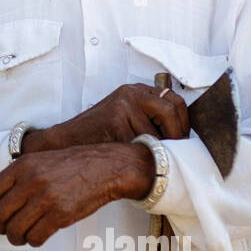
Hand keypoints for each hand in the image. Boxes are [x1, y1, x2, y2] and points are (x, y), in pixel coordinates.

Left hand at [0, 142, 155, 246]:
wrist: (104, 168)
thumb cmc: (70, 165)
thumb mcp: (38, 161)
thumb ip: (17, 176)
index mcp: (21, 167)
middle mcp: (30, 182)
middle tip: (6, 230)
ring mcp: (45, 199)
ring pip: (15, 230)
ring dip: (16, 238)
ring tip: (22, 236)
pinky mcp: (60, 215)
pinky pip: (35, 237)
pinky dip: (33, 241)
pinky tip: (37, 236)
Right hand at [22, 83, 188, 153]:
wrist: (67, 141)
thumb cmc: (99, 135)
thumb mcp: (125, 117)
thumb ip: (149, 118)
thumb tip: (183, 136)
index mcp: (136, 90)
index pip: (174, 100)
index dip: (183, 121)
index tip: (183, 139)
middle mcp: (130, 93)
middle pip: (170, 110)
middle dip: (177, 135)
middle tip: (175, 153)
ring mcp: (122, 105)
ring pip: (157, 131)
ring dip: (157, 149)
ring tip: (150, 158)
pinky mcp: (115, 121)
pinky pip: (140, 143)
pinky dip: (140, 155)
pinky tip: (133, 160)